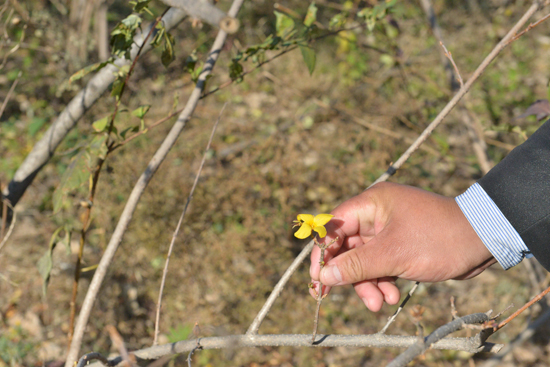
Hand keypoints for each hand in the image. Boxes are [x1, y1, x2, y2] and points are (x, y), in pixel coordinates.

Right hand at [309, 182, 495, 311]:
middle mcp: (377, 214)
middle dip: (348, 274)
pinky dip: (382, 281)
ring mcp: (389, 231)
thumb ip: (356, 266)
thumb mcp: (394, 254)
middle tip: (334, 296)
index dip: (322, 251)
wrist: (483, 240)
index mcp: (371, 204)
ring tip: (379, 303)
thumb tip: (324, 276)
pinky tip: (392, 296)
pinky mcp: (400, 245)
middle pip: (346, 246)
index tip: (317, 277)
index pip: (334, 226)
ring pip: (363, 259)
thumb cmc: (438, 238)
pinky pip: (380, 264)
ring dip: (367, 282)